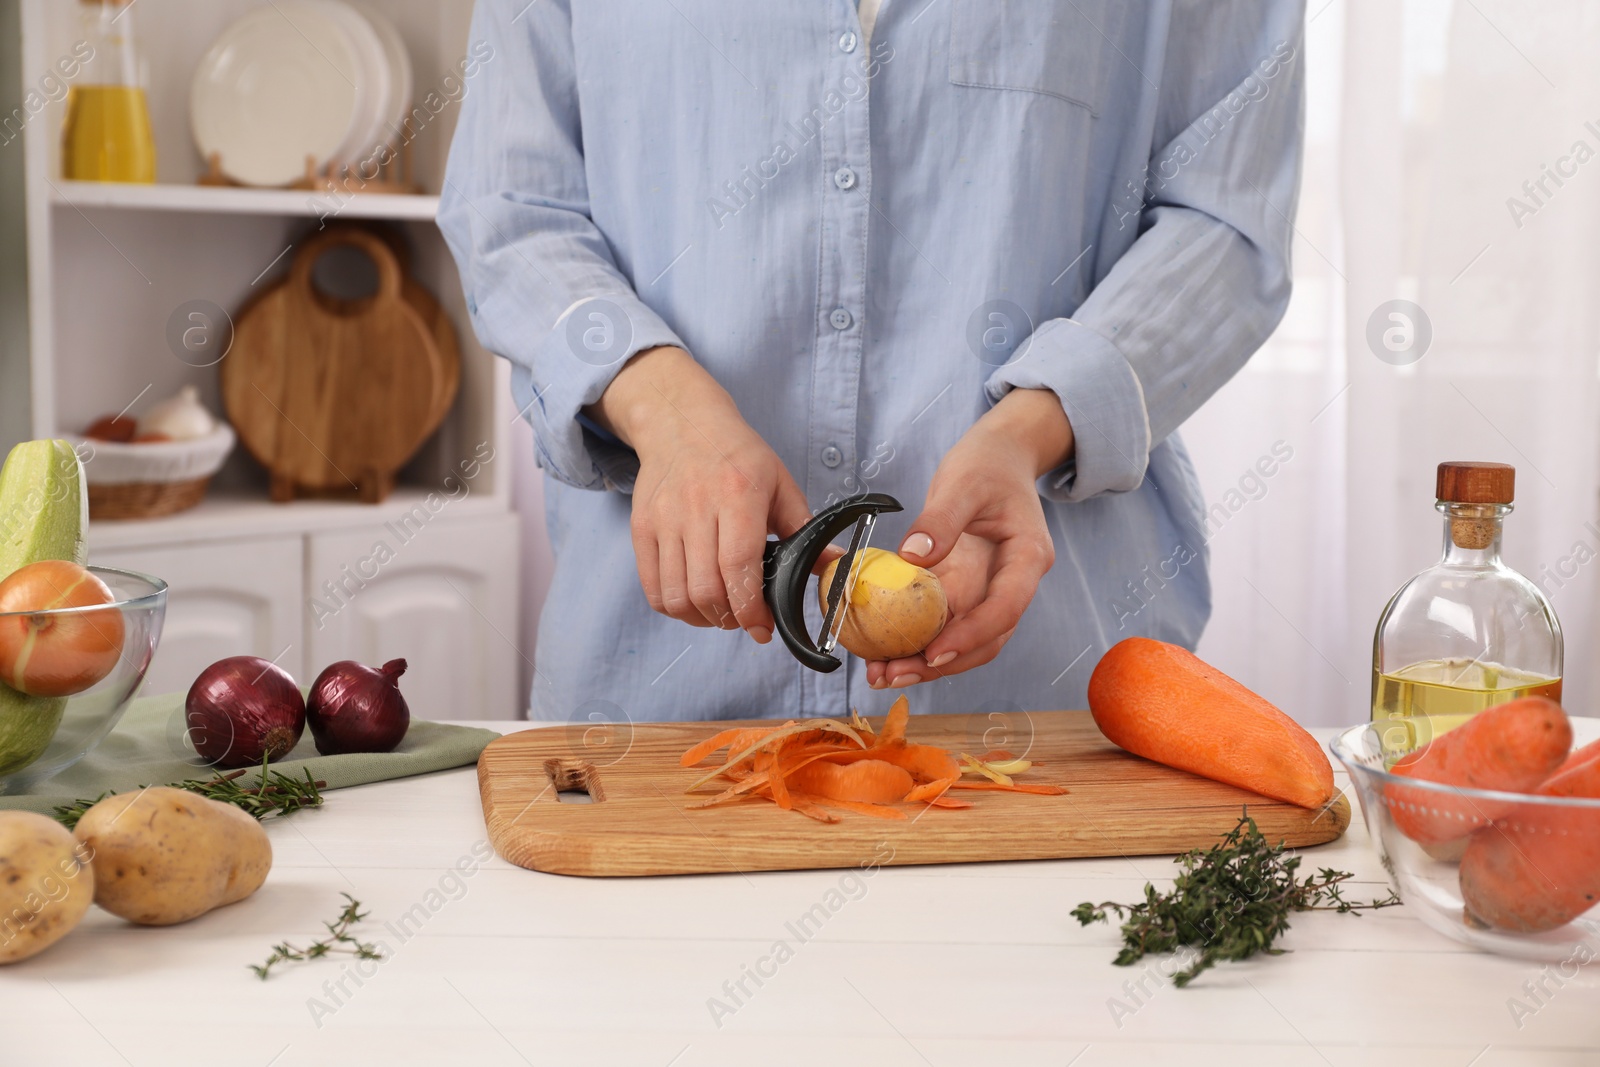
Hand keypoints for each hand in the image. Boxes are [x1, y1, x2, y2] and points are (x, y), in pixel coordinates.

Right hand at [586, 347, 810, 640]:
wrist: (682, 423)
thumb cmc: (737, 455)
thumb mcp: (779, 482)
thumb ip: (803, 528)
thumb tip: (833, 564)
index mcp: (737, 494)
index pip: (738, 567)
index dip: (750, 608)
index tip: (763, 628)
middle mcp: (696, 507)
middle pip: (706, 589)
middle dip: (730, 618)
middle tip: (745, 620)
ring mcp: (663, 519)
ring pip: (676, 595)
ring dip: (702, 618)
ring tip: (721, 613)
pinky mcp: (641, 529)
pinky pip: (652, 588)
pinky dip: (674, 608)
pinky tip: (694, 603)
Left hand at [866, 388, 1072, 686]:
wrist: (1001, 456)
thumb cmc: (989, 464)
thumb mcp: (963, 482)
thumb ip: (940, 518)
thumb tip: (912, 558)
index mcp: (1027, 557)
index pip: (1005, 607)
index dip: (970, 635)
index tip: (933, 653)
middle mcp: (1013, 582)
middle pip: (985, 638)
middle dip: (940, 663)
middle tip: (893, 675)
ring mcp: (990, 589)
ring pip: (964, 639)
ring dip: (925, 662)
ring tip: (882, 673)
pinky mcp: (966, 588)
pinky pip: (944, 622)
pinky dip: (916, 640)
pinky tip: (883, 651)